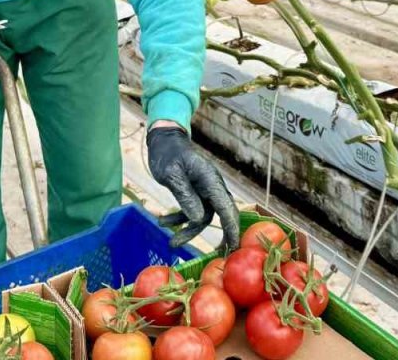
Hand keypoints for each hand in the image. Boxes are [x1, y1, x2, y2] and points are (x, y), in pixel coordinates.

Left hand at [147, 126, 239, 252]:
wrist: (163, 141)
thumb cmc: (168, 154)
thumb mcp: (172, 175)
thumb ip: (185, 195)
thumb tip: (198, 219)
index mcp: (210, 181)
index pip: (226, 208)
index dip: (232, 229)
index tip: (235, 248)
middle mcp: (212, 186)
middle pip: (223, 215)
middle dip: (222, 236)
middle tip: (219, 256)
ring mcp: (205, 191)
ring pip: (203, 217)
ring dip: (188, 230)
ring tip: (171, 243)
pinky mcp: (195, 194)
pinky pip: (192, 212)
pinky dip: (179, 219)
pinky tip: (163, 223)